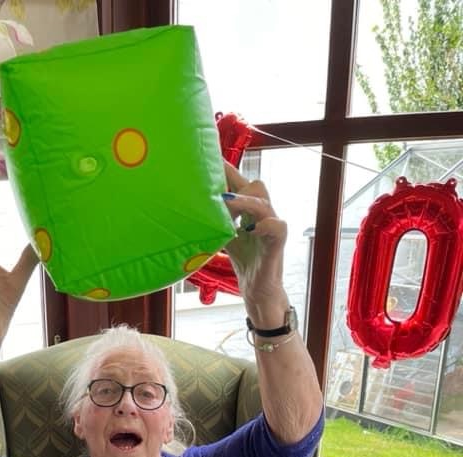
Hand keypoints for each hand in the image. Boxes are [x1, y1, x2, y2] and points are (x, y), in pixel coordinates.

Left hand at [221, 161, 288, 321]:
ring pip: (263, 202)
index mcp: (249, 210)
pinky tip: (250, 229)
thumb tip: (189, 206)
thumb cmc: (243, 260)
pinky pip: (277, 226)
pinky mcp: (277, 243)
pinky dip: (266, 224)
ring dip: (244, 201)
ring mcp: (271, 227)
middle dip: (235, 180)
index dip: (226, 169)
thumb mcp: (224, 235)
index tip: (208, 158)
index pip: (240, 182)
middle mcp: (262, 214)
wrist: (257, 288)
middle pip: (254, 185)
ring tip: (226, 203)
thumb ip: (215, 219)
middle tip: (212, 186)